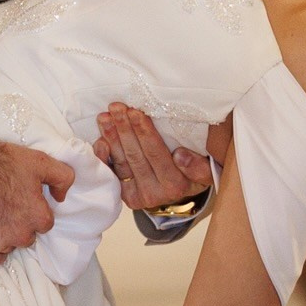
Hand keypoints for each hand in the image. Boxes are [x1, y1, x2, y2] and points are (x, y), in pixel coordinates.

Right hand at [0, 131, 72, 265]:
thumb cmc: (2, 161)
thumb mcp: (41, 161)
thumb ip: (63, 178)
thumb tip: (61, 197)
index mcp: (38, 217)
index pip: (45, 223)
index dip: (34, 210)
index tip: (22, 200)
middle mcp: (21, 234)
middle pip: (27, 236)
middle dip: (20, 224)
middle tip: (7, 205)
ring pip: (10, 246)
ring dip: (5, 235)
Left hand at [93, 101, 213, 214]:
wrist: (179, 195)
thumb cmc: (192, 174)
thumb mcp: (205, 170)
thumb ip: (200, 166)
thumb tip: (181, 155)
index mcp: (176, 184)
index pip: (156, 153)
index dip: (144, 132)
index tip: (136, 112)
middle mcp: (156, 193)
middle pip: (136, 156)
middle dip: (124, 129)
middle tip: (116, 107)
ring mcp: (139, 196)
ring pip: (122, 163)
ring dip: (112, 137)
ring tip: (105, 117)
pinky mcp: (126, 198)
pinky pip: (112, 174)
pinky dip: (104, 157)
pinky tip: (100, 139)